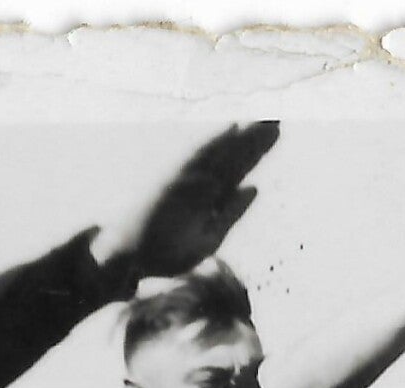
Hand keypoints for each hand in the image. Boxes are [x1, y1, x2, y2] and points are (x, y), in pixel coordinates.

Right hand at [94, 122, 279, 280]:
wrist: (128, 260)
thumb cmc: (166, 251)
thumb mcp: (210, 237)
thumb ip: (231, 213)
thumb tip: (254, 187)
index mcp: (209, 196)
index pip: (237, 166)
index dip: (257, 148)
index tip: (276, 128)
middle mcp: (198, 183)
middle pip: (231, 155)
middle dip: (252, 135)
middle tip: (276, 109)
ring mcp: (185, 180)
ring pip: (218, 152)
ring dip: (239, 134)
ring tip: (261, 115)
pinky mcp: (170, 181)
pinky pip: (195, 160)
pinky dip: (213, 142)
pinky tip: (232, 127)